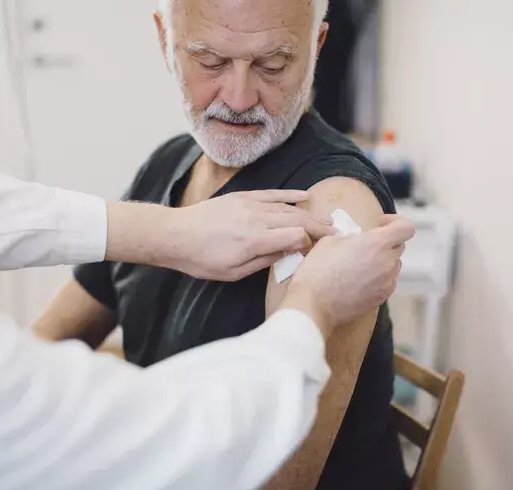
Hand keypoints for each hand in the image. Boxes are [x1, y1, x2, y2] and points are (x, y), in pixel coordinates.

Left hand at [168, 190, 334, 280]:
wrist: (176, 235)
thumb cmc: (201, 259)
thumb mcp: (233, 272)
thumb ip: (264, 261)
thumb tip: (289, 253)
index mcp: (255, 240)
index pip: (296, 237)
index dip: (312, 243)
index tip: (320, 250)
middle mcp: (256, 219)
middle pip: (297, 220)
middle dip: (319, 228)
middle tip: (336, 234)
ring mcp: (250, 205)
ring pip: (287, 208)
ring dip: (309, 214)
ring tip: (326, 221)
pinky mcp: (243, 197)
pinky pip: (272, 194)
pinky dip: (290, 196)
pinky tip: (305, 197)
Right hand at [279, 215, 415, 334]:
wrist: (313, 303)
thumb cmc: (318, 271)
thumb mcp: (330, 240)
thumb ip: (351, 237)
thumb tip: (355, 242)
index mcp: (377, 243)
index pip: (405, 228)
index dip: (396, 222)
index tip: (381, 224)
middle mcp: (387, 262)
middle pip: (398, 246)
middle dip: (384, 243)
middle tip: (364, 245)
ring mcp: (386, 282)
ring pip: (392, 266)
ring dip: (381, 261)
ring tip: (359, 264)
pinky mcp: (381, 298)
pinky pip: (386, 282)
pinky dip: (377, 278)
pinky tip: (357, 280)